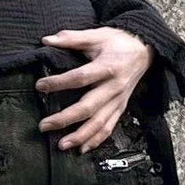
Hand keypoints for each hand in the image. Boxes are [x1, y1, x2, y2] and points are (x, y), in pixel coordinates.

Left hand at [36, 26, 154, 151]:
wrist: (145, 50)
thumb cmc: (118, 42)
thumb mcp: (97, 35)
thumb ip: (72, 38)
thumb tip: (47, 40)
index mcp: (107, 67)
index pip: (80, 78)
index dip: (59, 83)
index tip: (40, 86)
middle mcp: (114, 87)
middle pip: (88, 107)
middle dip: (65, 119)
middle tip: (44, 125)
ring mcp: (118, 101)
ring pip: (99, 124)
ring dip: (79, 136)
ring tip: (61, 145)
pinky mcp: (120, 109)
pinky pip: (108, 128)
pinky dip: (95, 141)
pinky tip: (81, 149)